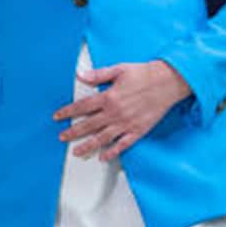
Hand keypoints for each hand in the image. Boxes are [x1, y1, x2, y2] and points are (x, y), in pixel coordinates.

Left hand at [53, 60, 190, 161]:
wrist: (167, 82)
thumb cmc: (144, 74)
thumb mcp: (119, 70)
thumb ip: (98, 75)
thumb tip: (81, 75)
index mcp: (108, 97)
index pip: (82, 107)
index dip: (68, 112)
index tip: (58, 117)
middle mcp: (115, 113)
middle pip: (88, 125)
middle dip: (73, 132)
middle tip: (62, 137)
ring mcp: (126, 124)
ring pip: (102, 138)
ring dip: (87, 146)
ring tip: (76, 151)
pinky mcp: (137, 131)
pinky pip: (122, 145)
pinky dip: (112, 152)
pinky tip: (103, 157)